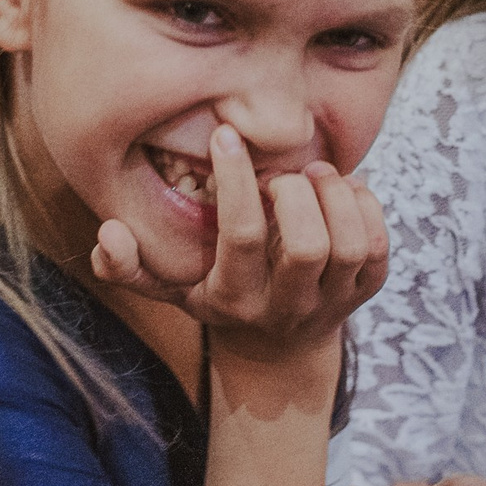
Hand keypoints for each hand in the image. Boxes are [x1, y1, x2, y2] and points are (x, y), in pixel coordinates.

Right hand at [93, 126, 388, 360]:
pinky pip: (379, 248)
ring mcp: (330, 303)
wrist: (275, 348)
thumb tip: (107, 233)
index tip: (227, 136)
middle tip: (281, 171)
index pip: (242, 236)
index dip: (236, 180)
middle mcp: (286, 306)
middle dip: (296, 193)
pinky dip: (366, 206)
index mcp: (234, 298)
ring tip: (314, 174)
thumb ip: (129, 265)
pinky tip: (342, 190)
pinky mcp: (364, 294)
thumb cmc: (214, 295)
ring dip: (335, 196)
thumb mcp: (169, 288)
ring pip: (350, 245)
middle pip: (307, 246)